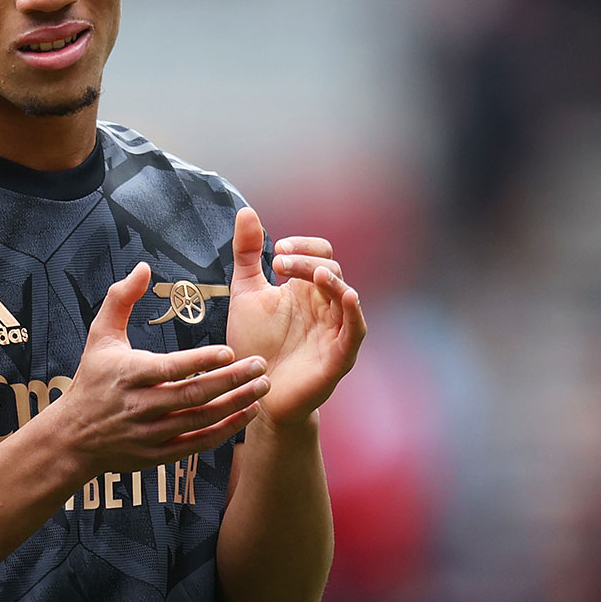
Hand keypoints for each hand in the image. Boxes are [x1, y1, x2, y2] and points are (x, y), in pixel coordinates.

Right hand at [47, 262, 269, 479]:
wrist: (73, 436)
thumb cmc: (91, 379)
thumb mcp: (100, 336)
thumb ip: (120, 299)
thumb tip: (143, 268)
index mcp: (127, 374)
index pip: (169, 367)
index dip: (201, 361)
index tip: (229, 350)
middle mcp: (139, 406)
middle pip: (192, 395)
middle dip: (231, 381)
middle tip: (260, 366)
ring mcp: (149, 434)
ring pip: (200, 420)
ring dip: (235, 404)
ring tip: (261, 387)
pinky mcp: (158, 455)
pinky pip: (198, 444)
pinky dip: (225, 430)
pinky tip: (247, 414)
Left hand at [224, 208, 365, 428]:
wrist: (254, 389)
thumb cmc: (254, 342)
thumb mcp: (246, 292)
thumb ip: (247, 254)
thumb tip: (247, 212)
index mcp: (306, 289)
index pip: (321, 254)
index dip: (304, 248)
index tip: (276, 253)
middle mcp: (324, 306)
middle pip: (332, 271)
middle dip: (308, 263)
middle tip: (278, 264)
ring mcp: (334, 330)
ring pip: (346, 297)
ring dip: (333, 282)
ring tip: (317, 274)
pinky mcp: (338, 355)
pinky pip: (355, 330)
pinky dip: (354, 313)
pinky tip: (347, 296)